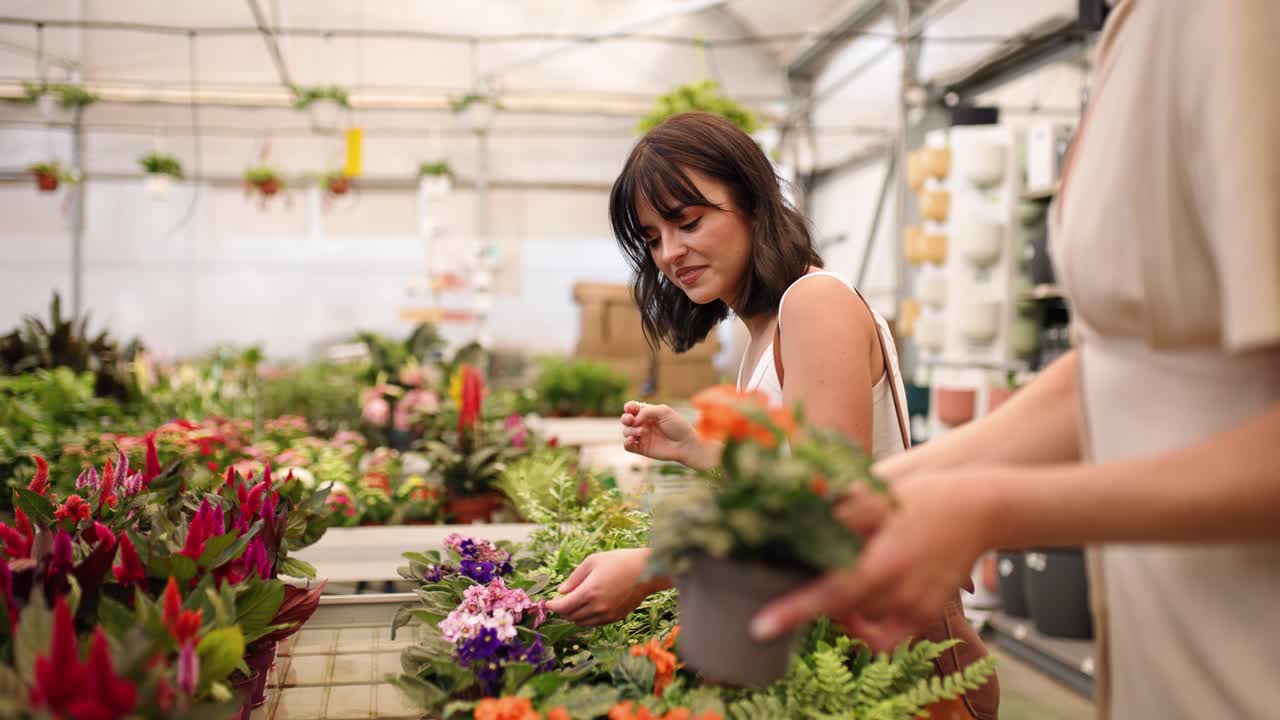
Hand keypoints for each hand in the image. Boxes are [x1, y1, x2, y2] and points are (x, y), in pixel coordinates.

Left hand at [544, 549, 663, 625]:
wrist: (647, 570)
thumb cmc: (619, 561)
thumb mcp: (592, 561)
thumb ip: (574, 577)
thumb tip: (561, 591)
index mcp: (589, 592)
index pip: (563, 607)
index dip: (553, 606)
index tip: (548, 602)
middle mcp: (597, 607)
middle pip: (571, 617)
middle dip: (562, 610)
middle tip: (559, 601)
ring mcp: (608, 614)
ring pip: (582, 622)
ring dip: (573, 615)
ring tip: (573, 603)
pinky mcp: (616, 617)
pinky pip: (595, 623)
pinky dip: (587, 618)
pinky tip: (588, 607)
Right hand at [621, 401, 716, 468]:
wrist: (685, 444)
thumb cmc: (678, 426)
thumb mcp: (664, 411)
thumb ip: (646, 411)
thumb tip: (634, 420)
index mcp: (649, 414)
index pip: (633, 408)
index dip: (628, 407)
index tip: (630, 408)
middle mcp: (644, 424)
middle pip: (626, 419)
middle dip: (625, 418)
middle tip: (631, 420)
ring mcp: (642, 437)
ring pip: (626, 432)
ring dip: (630, 430)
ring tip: (643, 432)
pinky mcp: (642, 449)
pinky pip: (628, 446)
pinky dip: (626, 442)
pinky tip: (632, 440)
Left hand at [750, 468, 996, 650]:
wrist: (979, 511)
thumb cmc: (924, 498)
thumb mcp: (876, 498)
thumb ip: (834, 512)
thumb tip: (789, 514)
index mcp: (883, 563)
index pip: (829, 594)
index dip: (793, 611)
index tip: (762, 626)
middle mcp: (899, 594)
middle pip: (838, 610)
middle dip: (812, 598)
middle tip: (801, 573)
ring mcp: (913, 610)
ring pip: (858, 623)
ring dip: (839, 608)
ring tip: (840, 577)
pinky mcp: (924, 618)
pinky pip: (884, 637)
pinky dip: (864, 627)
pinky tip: (856, 607)